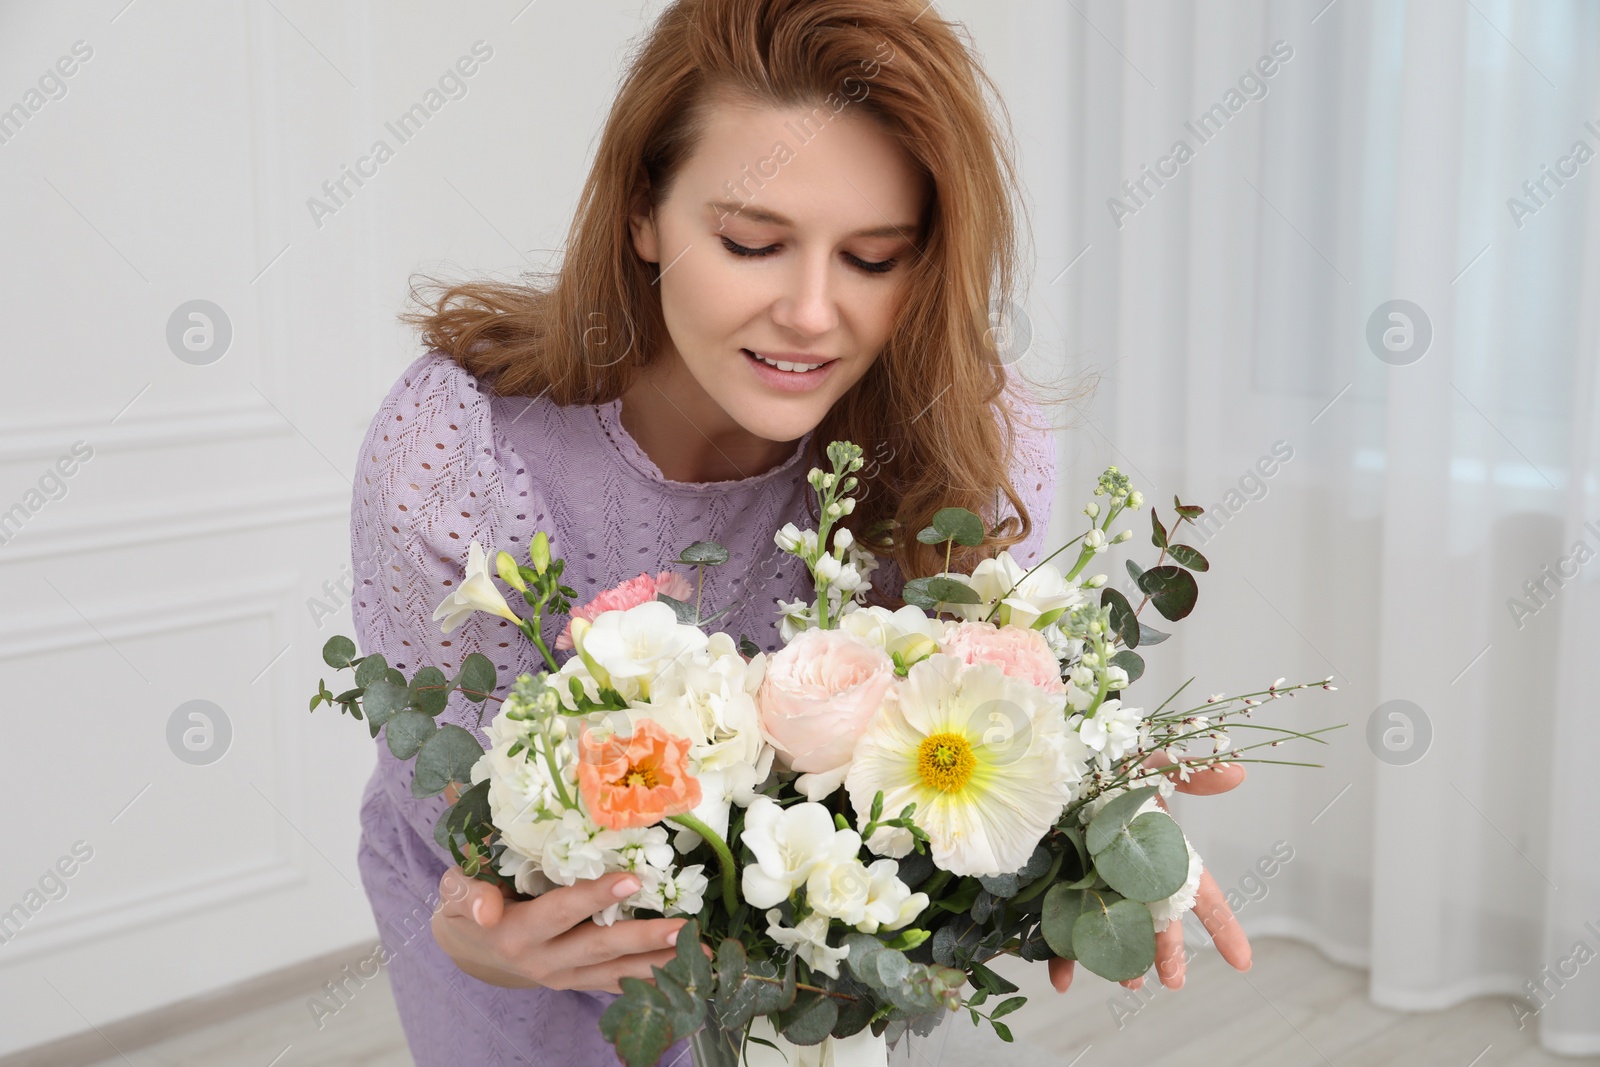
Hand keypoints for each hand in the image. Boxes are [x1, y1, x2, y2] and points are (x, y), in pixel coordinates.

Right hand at [432, 865, 709, 993]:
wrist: (471, 948)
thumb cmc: (468, 907)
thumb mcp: (456, 894)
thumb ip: (466, 894)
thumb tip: (486, 908)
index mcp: (517, 934)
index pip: (560, 912)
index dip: (594, 897)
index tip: (631, 880)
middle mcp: (545, 962)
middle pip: (600, 948)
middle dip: (643, 939)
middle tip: (684, 927)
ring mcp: (565, 977)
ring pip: (618, 973)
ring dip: (661, 964)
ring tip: (701, 954)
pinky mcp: (580, 983)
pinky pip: (620, 984)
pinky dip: (654, 980)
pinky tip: (687, 973)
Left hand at [1048, 753, 1251, 993]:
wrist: (1050, 761)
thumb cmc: (1108, 761)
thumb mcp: (1150, 761)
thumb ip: (1190, 771)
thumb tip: (1237, 772)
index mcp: (1160, 854)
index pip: (1200, 893)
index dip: (1222, 925)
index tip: (1242, 963)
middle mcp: (1129, 876)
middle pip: (1155, 920)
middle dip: (1167, 951)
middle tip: (1172, 980)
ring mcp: (1093, 886)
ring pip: (1112, 932)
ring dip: (1119, 959)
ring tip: (1126, 982)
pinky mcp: (1055, 890)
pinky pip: (1058, 928)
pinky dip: (1060, 957)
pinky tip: (1060, 981)